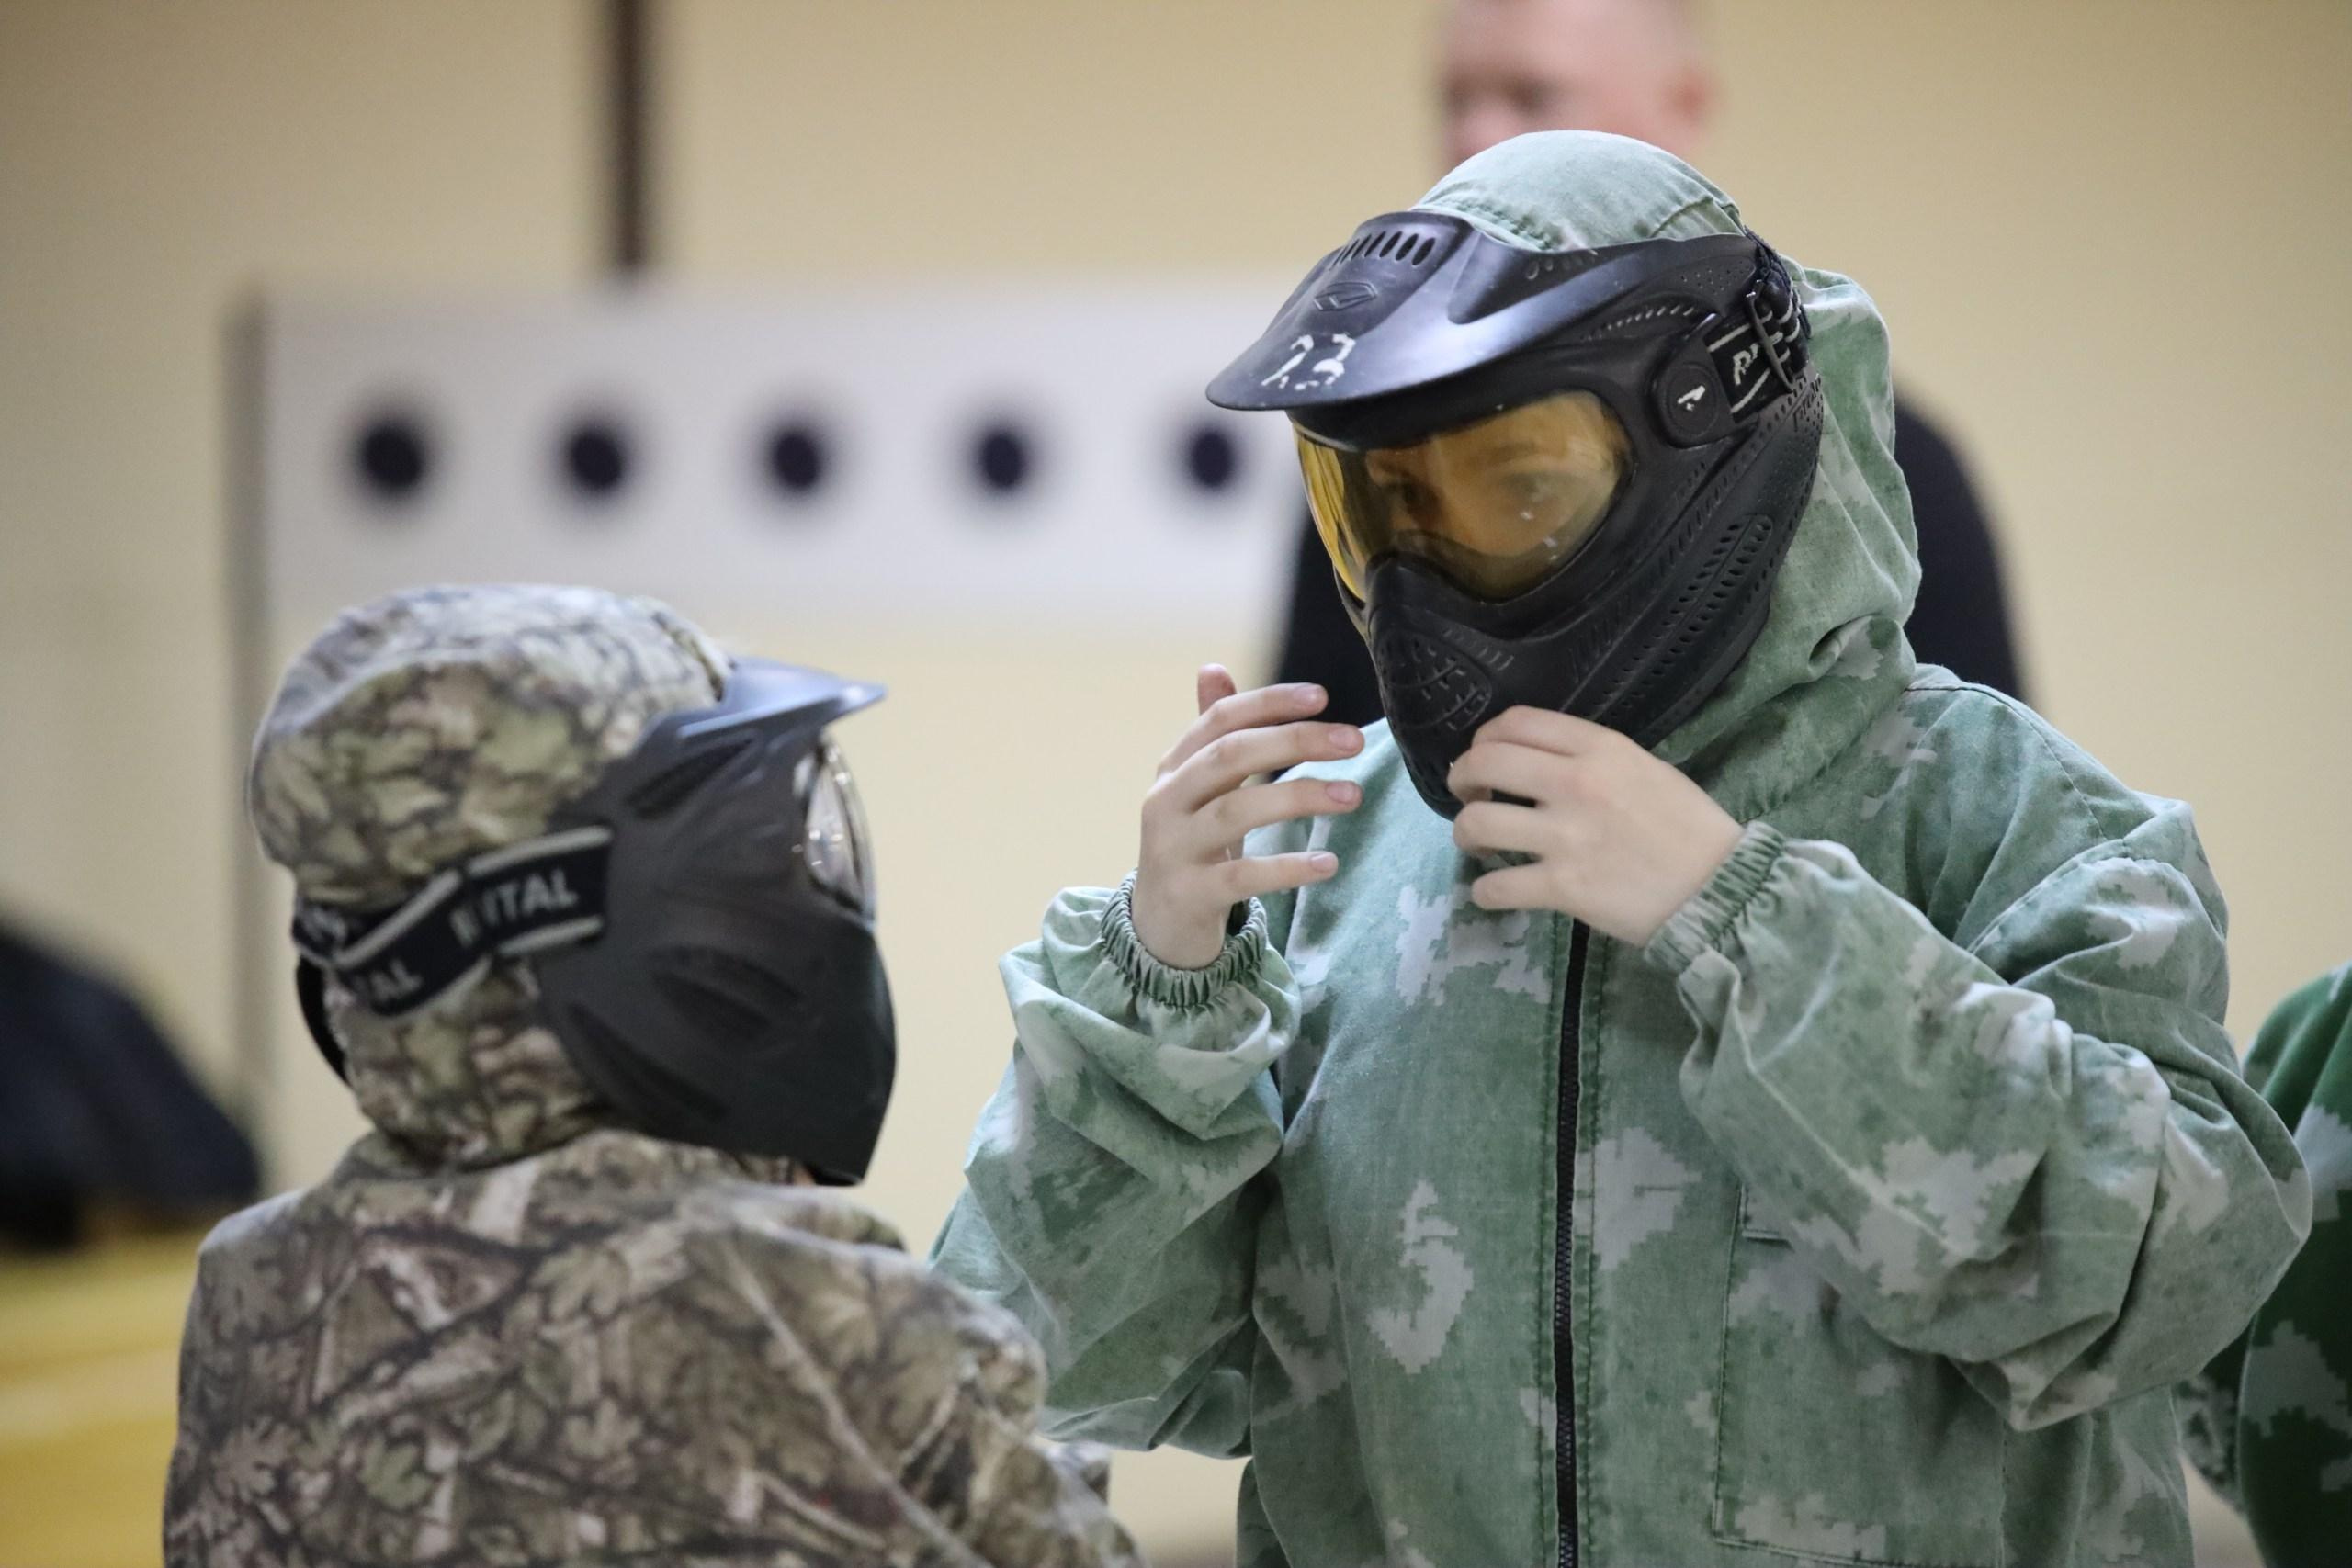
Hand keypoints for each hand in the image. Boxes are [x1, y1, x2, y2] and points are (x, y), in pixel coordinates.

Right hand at [1130, 666, 1364, 968]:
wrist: (1157, 926)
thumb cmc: (1191, 846)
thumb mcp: (1197, 789)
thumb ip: (1209, 735)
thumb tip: (1212, 667)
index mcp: (1173, 769)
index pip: (1219, 721)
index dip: (1269, 703)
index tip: (1323, 696)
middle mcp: (1166, 802)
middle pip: (1229, 758)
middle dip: (1293, 742)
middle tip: (1353, 739)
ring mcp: (1173, 849)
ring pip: (1236, 812)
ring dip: (1299, 797)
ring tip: (1353, 795)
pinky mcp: (1189, 894)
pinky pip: (1242, 877)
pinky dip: (1287, 868)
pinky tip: (1328, 864)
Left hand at [1447, 707, 1741, 946]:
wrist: (1721, 888)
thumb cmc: (1689, 828)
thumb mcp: (1646, 768)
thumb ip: (1593, 758)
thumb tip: (1542, 761)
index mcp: (1600, 748)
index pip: (1515, 722)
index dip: (1485, 738)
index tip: (1485, 757)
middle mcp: (1575, 784)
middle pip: (1484, 763)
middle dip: (1461, 778)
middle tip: (1469, 794)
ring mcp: (1565, 837)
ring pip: (1477, 823)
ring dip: (1465, 833)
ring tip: (1478, 843)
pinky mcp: (1563, 888)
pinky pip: (1496, 888)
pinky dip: (1485, 893)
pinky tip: (1493, 892)